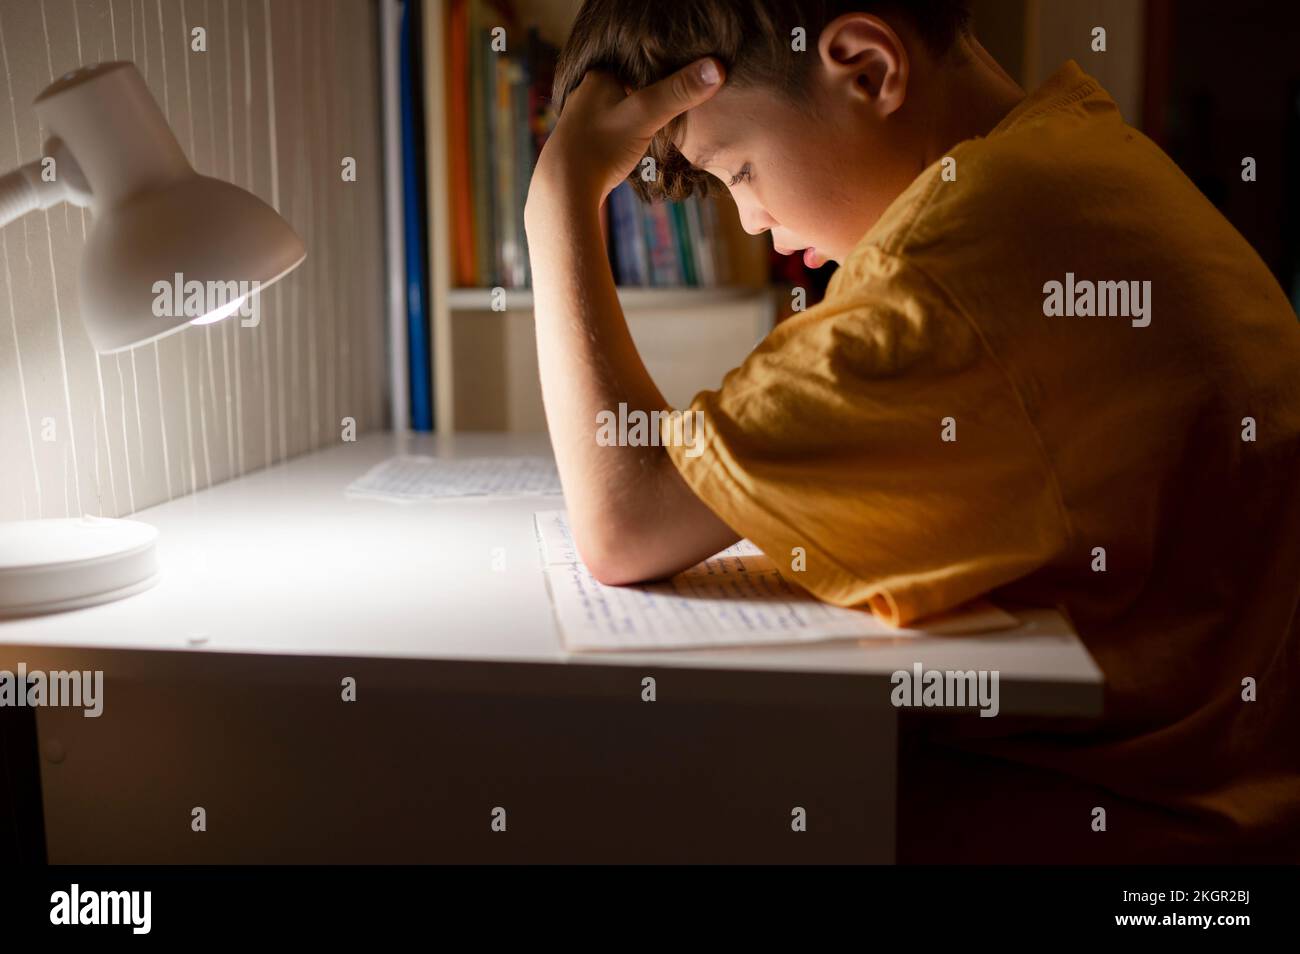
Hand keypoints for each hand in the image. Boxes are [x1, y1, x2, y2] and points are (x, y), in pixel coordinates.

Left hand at [528, 57, 724, 212]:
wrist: (565, 189)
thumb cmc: (602, 147)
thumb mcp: (645, 115)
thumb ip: (679, 92)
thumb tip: (716, 67)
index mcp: (599, 75)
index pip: (638, 63)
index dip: (663, 72)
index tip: (683, 85)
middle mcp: (585, 92)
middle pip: (630, 87)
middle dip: (650, 98)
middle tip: (677, 110)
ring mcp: (581, 118)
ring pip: (620, 111)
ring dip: (638, 119)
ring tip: (659, 129)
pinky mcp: (581, 143)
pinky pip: (612, 131)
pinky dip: (626, 136)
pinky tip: (635, 146)